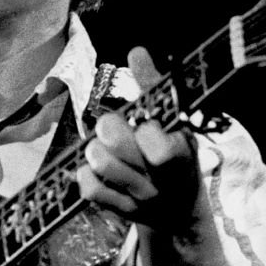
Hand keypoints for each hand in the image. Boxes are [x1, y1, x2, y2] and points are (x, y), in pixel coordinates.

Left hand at [76, 46, 205, 233]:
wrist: (179, 213)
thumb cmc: (176, 158)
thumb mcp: (176, 125)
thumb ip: (155, 89)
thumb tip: (136, 51)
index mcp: (180, 157)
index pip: (161, 150)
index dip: (146, 132)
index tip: (145, 125)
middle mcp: (159, 182)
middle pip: (121, 150)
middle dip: (110, 129)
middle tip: (110, 126)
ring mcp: (138, 200)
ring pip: (102, 166)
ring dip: (95, 149)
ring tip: (100, 146)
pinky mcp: (119, 211)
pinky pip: (91, 190)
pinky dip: (85, 173)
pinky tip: (92, 167)